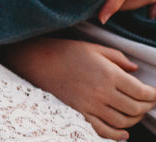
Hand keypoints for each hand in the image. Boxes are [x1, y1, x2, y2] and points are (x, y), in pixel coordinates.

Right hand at [0, 36, 155, 139]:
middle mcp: (102, 92)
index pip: (142, 92)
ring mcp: (90, 106)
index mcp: (109, 74)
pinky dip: (117, 136)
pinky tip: (123, 134)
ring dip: (134, 120)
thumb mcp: (94, 48)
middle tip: (149, 103)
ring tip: (136, 113)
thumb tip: (135, 70)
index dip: (153, 95)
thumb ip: (118, 58)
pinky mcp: (79, 114)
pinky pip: (103, 131)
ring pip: (123, 121)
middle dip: (147, 107)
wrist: (37, 60)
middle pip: (136, 108)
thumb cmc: (66, 51)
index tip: (154, 93)